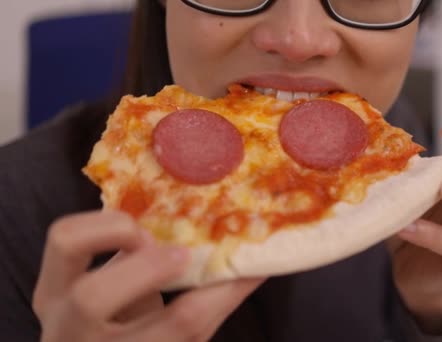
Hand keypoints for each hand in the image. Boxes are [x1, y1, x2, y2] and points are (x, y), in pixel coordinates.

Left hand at [33, 211, 263, 341]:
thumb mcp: (180, 338)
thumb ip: (213, 302)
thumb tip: (259, 263)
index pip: (180, 325)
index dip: (216, 292)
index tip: (245, 265)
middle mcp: (75, 335)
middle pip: (92, 297)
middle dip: (146, 264)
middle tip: (181, 253)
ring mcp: (51, 302)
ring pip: (66, 246)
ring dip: (113, 229)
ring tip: (146, 236)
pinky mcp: (47, 276)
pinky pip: (65, 234)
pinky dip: (101, 222)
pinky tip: (132, 232)